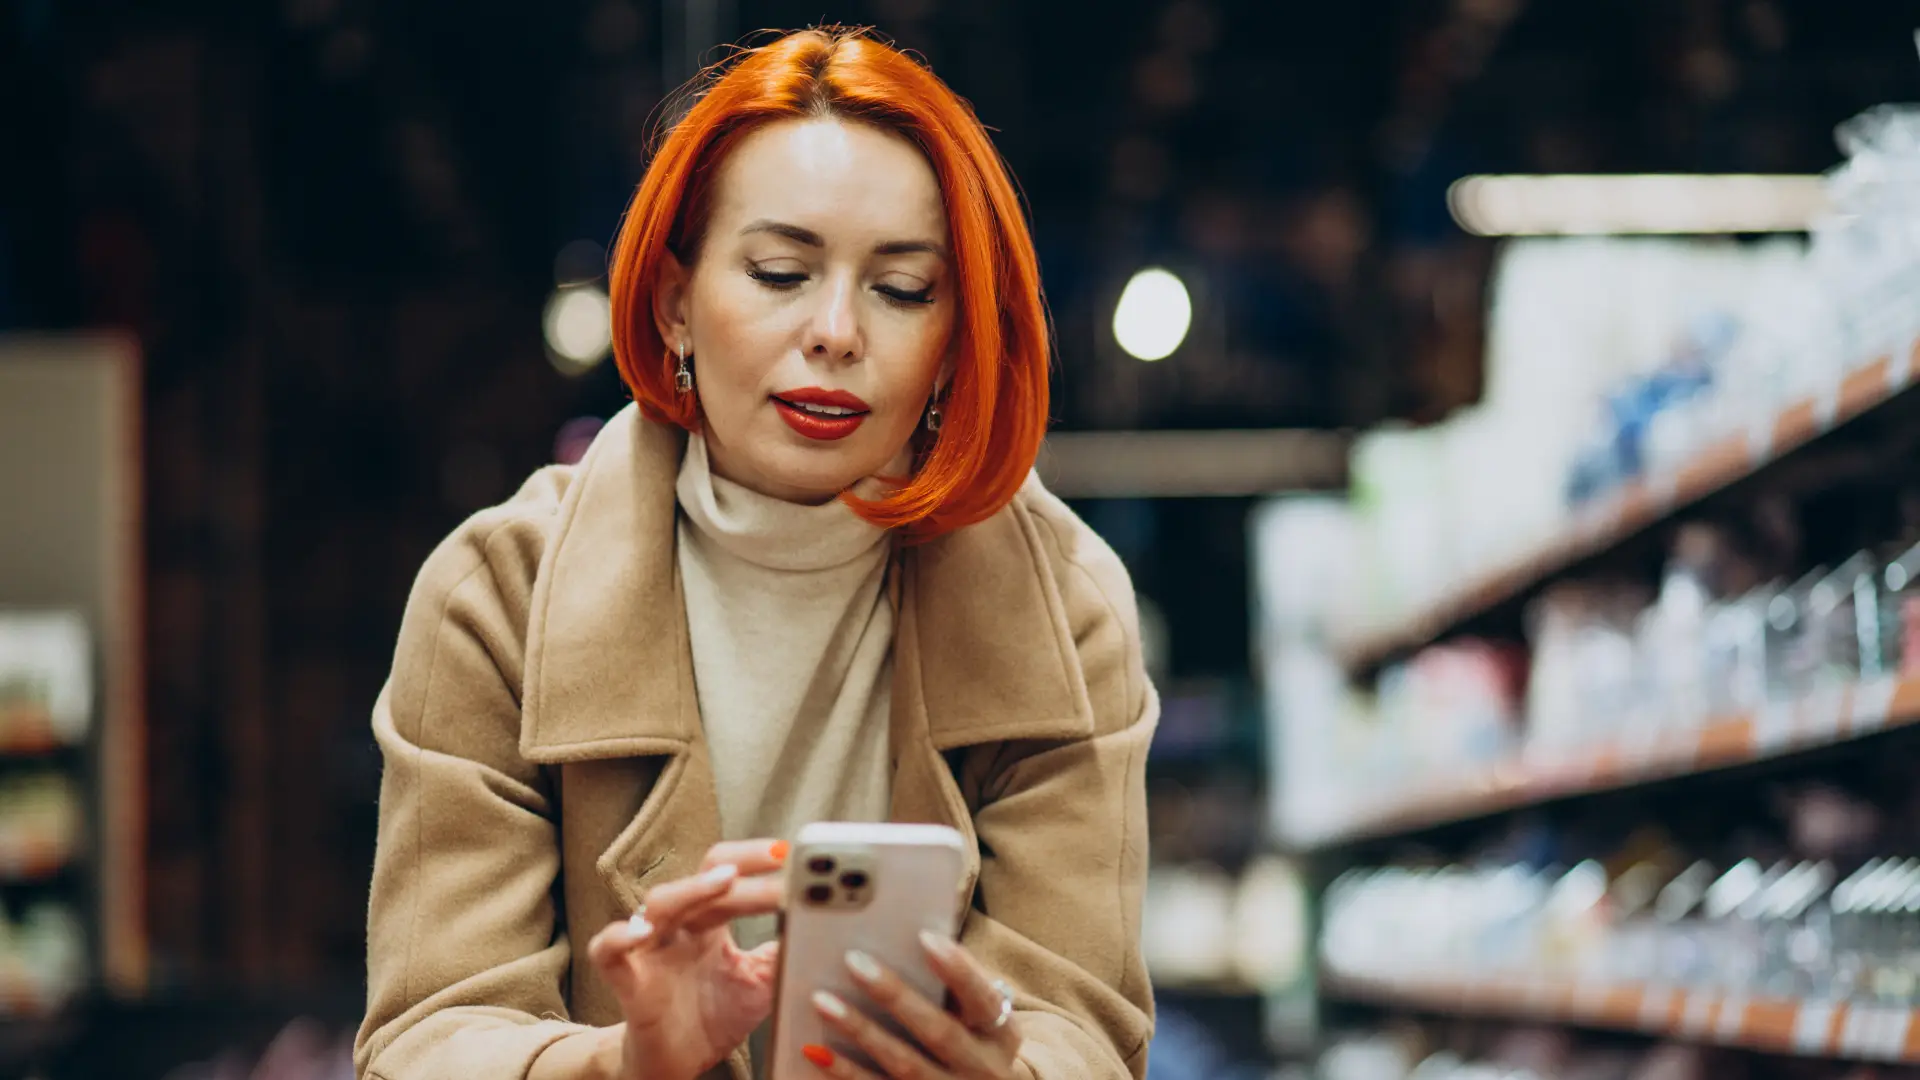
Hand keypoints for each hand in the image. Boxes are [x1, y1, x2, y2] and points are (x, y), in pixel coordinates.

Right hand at [585, 839, 788, 1079]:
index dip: (757, 860)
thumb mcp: (760, 982)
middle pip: (703, 879)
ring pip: (661, 902)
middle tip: (776, 860)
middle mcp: (680, 926)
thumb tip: (820, 923)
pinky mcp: (627, 981)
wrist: (677, 1065)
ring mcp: (651, 949)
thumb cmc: (712, 1017)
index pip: (730, 874)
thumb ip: (783, 951)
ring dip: (692, 889)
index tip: (791, 854)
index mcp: (710, 922)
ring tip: (723, 881)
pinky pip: (608, 951)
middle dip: (740, 867)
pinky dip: (618, 937)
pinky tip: (639, 932)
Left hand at [801, 932, 1023, 1078]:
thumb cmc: (972, 1037)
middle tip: (854, 961)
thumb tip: (912, 938)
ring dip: (861, 1032)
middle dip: (895, 996)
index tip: (925, 937)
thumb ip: (956, 984)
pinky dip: (846, 1072)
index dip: (957, 970)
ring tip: (823, 1000)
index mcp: (1001, 1034)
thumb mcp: (979, 1015)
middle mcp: (981, 1069)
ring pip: (904, 1065)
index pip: (983, 999)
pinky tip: (816, 1050)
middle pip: (938, 1032)